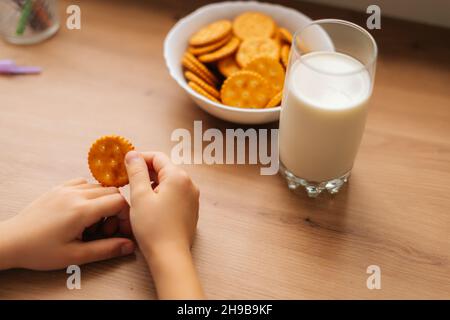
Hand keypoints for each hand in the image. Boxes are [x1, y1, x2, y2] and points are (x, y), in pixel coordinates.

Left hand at [0, 179, 134, 270]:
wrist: (11, 241)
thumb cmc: (40, 251)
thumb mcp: (75, 256)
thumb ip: (106, 249)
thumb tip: (129, 245)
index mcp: (81, 210)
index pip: (119, 202)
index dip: (125, 216)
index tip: (121, 231)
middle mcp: (75, 194)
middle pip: (112, 192)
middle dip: (116, 211)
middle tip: (105, 230)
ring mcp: (66, 188)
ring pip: (99, 187)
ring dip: (103, 203)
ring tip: (92, 223)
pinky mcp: (58, 188)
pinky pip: (84, 183)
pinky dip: (90, 195)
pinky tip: (82, 211)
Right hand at [124, 151, 198, 255]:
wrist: (170, 255)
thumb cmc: (153, 227)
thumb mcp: (139, 196)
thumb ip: (136, 171)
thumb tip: (132, 154)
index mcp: (178, 176)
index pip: (157, 157)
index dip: (139, 158)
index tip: (124, 165)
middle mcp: (189, 184)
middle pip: (165, 168)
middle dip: (146, 171)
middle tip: (127, 180)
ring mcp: (192, 197)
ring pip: (170, 182)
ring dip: (153, 183)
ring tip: (137, 194)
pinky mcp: (191, 209)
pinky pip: (175, 194)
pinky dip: (162, 194)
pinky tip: (150, 205)